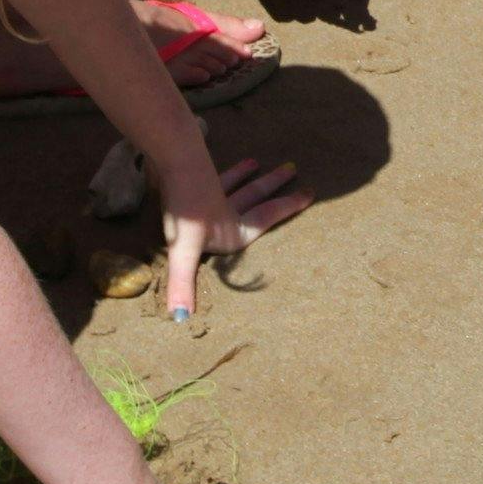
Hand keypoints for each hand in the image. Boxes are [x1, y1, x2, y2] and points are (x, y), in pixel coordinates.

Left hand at [155, 150, 309, 317]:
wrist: (173, 165)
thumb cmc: (184, 212)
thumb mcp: (183, 251)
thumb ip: (183, 284)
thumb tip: (181, 319)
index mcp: (232, 230)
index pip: (266, 218)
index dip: (288, 207)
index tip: (309, 194)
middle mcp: (227, 212)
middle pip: (256, 197)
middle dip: (276, 187)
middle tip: (294, 171)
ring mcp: (213, 192)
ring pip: (239, 185)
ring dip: (252, 177)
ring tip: (261, 164)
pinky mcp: (199, 179)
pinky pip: (219, 176)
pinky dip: (229, 172)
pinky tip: (234, 164)